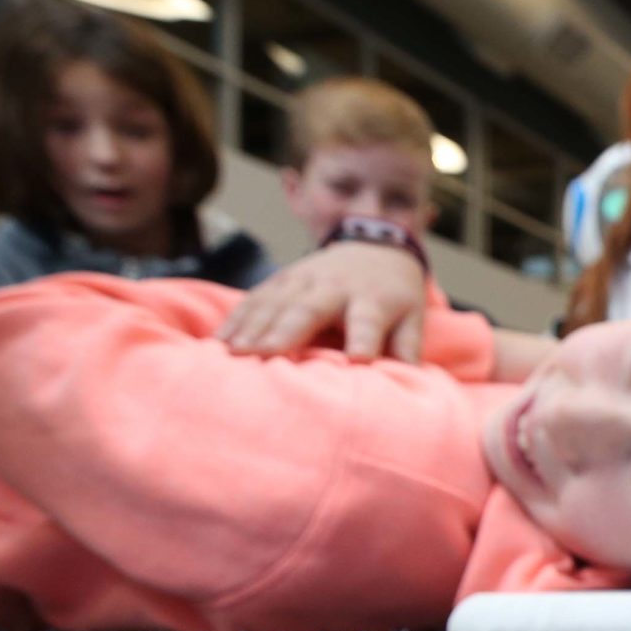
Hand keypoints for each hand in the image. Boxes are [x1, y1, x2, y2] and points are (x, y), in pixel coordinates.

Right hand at [217, 242, 428, 362]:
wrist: (376, 246)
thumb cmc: (395, 297)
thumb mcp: (412, 317)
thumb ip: (408, 348)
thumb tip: (410, 383)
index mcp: (373, 299)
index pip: (368, 321)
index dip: (363, 339)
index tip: (356, 360)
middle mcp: (335, 286)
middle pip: (308, 309)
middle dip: (285, 331)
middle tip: (263, 356)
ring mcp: (303, 278)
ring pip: (274, 302)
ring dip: (251, 327)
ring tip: (230, 354)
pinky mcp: (281, 279)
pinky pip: (255, 298)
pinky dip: (236, 319)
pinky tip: (217, 342)